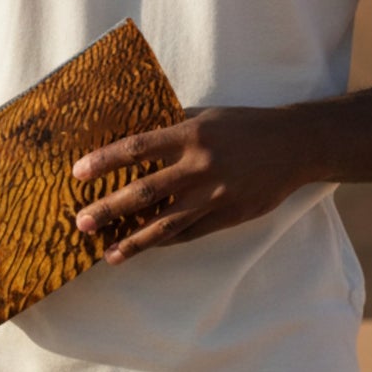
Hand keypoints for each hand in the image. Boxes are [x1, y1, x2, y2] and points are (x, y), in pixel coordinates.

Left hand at [71, 105, 321, 262]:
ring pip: (166, 225)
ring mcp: (214, 196)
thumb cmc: (243, 125)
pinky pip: (190, 234)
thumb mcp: (206, 117)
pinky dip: (165, 243)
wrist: (293, 146)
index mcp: (190, 135)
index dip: (104, 161)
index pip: (136, 148)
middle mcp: (199, 166)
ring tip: (108, 254)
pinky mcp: (228, 216)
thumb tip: (131, 140)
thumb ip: (172, 128)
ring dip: (133, 241)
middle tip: (81, 223)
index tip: (77, 173)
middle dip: (108, 210)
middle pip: (144, 192)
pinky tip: (144, 249)